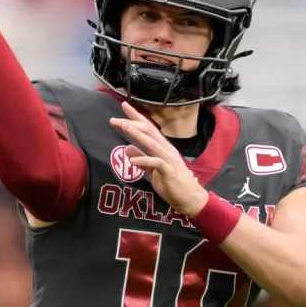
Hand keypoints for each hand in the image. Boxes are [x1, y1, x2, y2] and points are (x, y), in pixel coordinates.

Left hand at [110, 102, 208, 217]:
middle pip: (149, 131)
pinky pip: (156, 163)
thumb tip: (127, 148)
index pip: (148, 128)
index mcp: (163, 148)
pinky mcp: (170, 172)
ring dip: (138, 135)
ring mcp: (169, 160)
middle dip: (131, 123)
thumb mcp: (153, 171)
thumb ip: (142, 159)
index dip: (136, 117)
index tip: (123, 106)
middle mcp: (166, 150)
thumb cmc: (173, 185)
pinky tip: (131, 161)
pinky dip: (143, 161)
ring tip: (124, 127)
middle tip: (114, 120)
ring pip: (152, 143)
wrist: (191, 200)